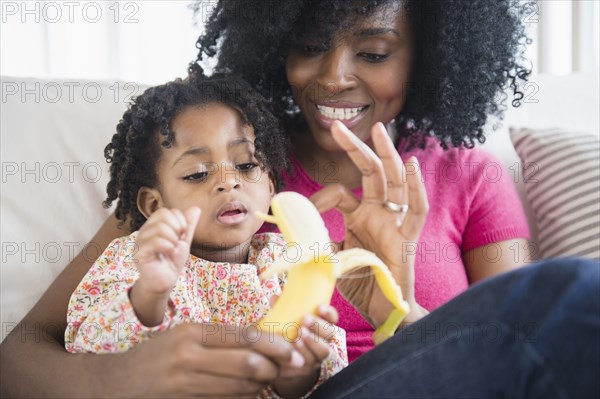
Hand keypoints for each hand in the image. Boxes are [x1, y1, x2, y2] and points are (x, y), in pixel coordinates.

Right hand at [124, 323, 297, 397]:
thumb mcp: (183, 335)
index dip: (274, 344)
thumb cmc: (157, 355)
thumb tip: (263, 340)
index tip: (293, 350)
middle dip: (274, 367)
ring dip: (261, 385)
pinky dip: (243, 397)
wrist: (116, 384)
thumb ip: (218, 338)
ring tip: (268, 379)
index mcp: (191, 332)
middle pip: (247, 363)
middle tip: (286, 367)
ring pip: (240, 386)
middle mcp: (188, 356)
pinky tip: (248, 391)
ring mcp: (184, 383)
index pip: (243, 336)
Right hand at [130, 207, 200, 325]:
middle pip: (162, 215)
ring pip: (159, 228)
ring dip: (173, 239)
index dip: (179, 220)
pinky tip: (170, 253)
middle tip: (177, 242)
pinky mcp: (140, 254)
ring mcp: (140, 242)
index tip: (182, 234)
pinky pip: (156, 242)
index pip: (166, 211)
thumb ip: (188, 225)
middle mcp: (144, 231)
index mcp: (153, 226)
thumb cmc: (171, 261)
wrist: (165, 281)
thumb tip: (196, 208)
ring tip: (172, 249)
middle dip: (177, 228)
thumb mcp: (184, 240)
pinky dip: (168, 246)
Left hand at [273, 305, 338, 397]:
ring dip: (312, 342)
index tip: (319, 307)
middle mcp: (323, 341)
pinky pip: (309, 364)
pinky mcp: (308, 369)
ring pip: (323, 350)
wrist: (280, 361)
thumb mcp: (284, 319)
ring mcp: (317, 356)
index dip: (328, 312)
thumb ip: (282, 308)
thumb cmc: (285, 333)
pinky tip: (292, 349)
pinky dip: (302, 355)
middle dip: (318, 326)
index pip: (332, 317)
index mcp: (321, 325)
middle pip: (330, 333)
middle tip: (304, 319)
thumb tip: (275, 297)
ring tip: (298, 335)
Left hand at [311, 121, 428, 326]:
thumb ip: (316, 244)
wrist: (382, 310)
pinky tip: (410, 164)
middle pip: (370, 172)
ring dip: (386, 154)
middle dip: (354, 148)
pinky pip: (416, 210)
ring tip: (378, 129)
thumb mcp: (330, 259)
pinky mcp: (408, 238)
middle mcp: (378, 213)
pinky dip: (415, 187)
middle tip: (337, 126)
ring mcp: (394, 222)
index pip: (340, 193)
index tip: (301, 210)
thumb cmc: (361, 284)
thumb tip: (292, 235)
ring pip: (394, 181)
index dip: (319, 197)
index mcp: (359, 216)